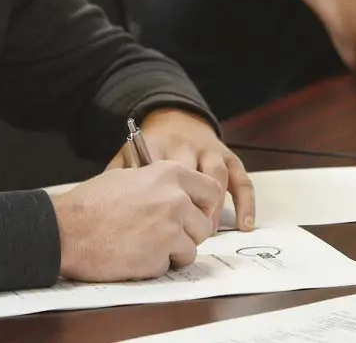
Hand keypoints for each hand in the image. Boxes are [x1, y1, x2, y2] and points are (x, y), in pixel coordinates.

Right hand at [50, 161, 222, 281]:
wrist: (66, 229)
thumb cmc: (91, 203)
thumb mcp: (129, 176)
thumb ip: (159, 184)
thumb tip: (177, 193)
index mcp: (170, 175)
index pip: (212, 191)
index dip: (204, 207)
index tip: (195, 216)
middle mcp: (176, 199)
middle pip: (205, 225)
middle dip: (188, 234)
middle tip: (163, 236)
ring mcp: (170, 229)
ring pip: (191, 249)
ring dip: (172, 252)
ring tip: (144, 245)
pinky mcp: (160, 256)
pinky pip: (170, 265)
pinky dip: (156, 265)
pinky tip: (134, 255)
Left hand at [107, 108, 255, 231]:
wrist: (172, 118)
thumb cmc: (146, 150)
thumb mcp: (127, 158)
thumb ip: (121, 177)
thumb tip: (109, 207)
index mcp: (158, 146)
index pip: (163, 176)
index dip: (164, 205)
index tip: (159, 229)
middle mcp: (186, 145)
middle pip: (192, 179)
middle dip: (190, 211)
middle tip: (184, 237)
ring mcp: (209, 150)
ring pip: (217, 179)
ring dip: (213, 209)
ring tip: (205, 234)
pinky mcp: (228, 157)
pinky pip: (241, 180)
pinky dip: (245, 203)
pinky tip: (243, 224)